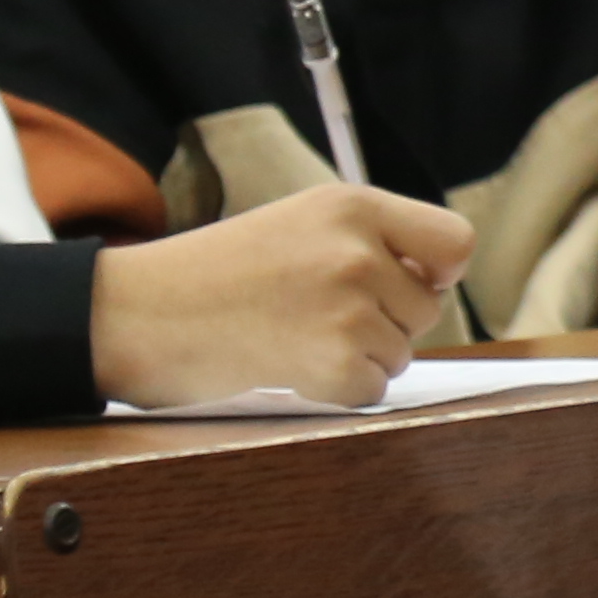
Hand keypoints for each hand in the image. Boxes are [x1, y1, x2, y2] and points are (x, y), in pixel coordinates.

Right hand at [85, 184, 477, 410]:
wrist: (142, 313)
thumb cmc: (218, 273)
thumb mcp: (301, 222)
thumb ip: (372, 237)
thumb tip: (441, 279)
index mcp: (354, 206)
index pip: (455, 242)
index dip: (440, 272)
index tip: (414, 284)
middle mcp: (359, 251)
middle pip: (427, 308)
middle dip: (387, 322)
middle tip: (319, 318)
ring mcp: (347, 307)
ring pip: (401, 352)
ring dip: (359, 357)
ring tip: (296, 336)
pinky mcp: (332, 362)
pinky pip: (373, 391)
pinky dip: (339, 391)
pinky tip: (292, 367)